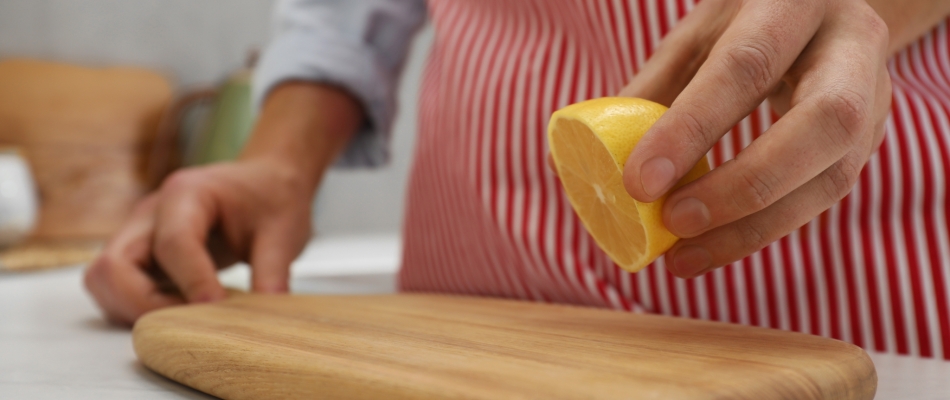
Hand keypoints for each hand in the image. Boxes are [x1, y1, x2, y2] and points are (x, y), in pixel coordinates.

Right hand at [84, 160, 313, 324]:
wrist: (265, 182)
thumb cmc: (271, 198)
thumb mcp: (285, 232)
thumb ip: (273, 273)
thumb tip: (266, 318)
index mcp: (188, 193)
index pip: (173, 242)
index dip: (192, 282)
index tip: (217, 308)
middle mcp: (152, 212)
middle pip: (114, 265)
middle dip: (145, 305)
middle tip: (191, 323)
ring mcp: (140, 233)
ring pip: (104, 279)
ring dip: (134, 309)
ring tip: (184, 319)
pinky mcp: (140, 254)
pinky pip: (115, 288)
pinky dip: (135, 308)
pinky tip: (177, 312)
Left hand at [619, 0, 891, 277]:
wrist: (828, 12)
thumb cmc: (746, 23)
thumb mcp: (697, 36)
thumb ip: (653, 90)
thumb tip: (587, 159)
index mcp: (794, 2)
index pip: (746, 67)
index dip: (692, 129)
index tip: (640, 184)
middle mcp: (850, 44)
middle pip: (819, 124)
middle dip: (741, 185)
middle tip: (674, 222)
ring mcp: (874, 95)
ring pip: (832, 176)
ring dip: (753, 228)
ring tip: (684, 257)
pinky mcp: (870, 141)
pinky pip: (823, 198)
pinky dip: (764, 230)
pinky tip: (714, 248)